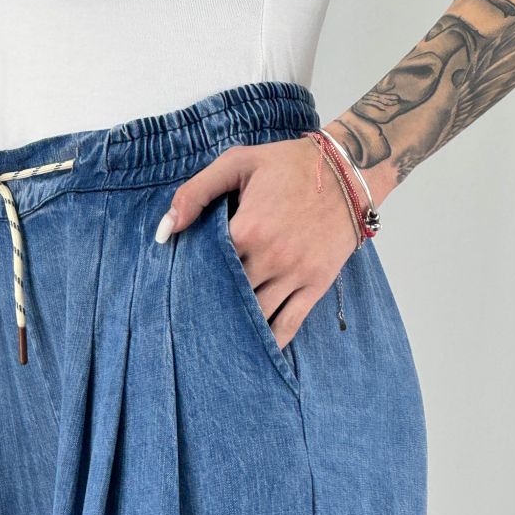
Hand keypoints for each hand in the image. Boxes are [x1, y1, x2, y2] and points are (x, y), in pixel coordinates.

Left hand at [154, 137, 358, 348]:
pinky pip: (290, 323)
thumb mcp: (238, 163)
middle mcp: (270, 258)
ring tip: (217, 340)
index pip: (208, 268)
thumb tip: (165, 230)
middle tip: (192, 322)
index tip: (180, 290)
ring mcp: (295, 274)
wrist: (349, 171)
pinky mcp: (316, 284)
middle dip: (212, 308)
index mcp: (246, 230)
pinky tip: (256, 352)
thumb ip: (195, 192)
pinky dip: (272, 341)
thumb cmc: (290, 165)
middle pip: (230, 296)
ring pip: (257, 315)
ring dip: (237, 327)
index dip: (194, 280)